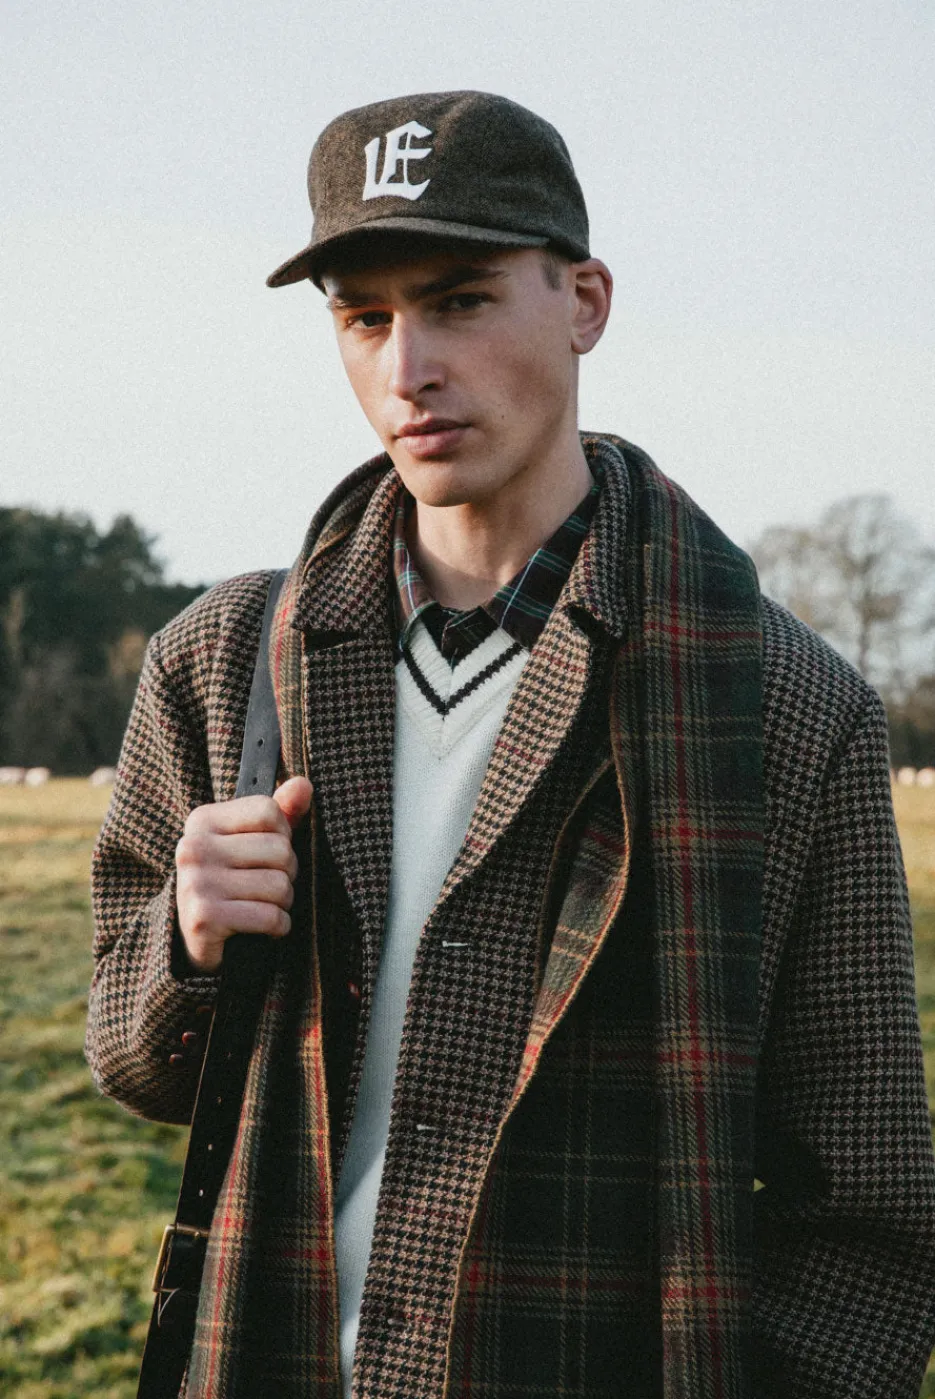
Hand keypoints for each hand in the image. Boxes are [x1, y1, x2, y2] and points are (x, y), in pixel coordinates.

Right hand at [175, 775, 312, 972]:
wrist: (195, 938)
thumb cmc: (231, 881)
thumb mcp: (252, 840)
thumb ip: (280, 811)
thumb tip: (304, 784)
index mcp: (202, 820)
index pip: (269, 811)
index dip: (282, 834)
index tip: (267, 853)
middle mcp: (193, 848)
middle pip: (280, 849)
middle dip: (287, 873)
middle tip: (268, 885)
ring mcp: (196, 883)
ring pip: (280, 886)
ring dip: (283, 902)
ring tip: (264, 905)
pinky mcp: (204, 918)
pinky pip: (270, 917)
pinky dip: (278, 926)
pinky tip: (264, 928)